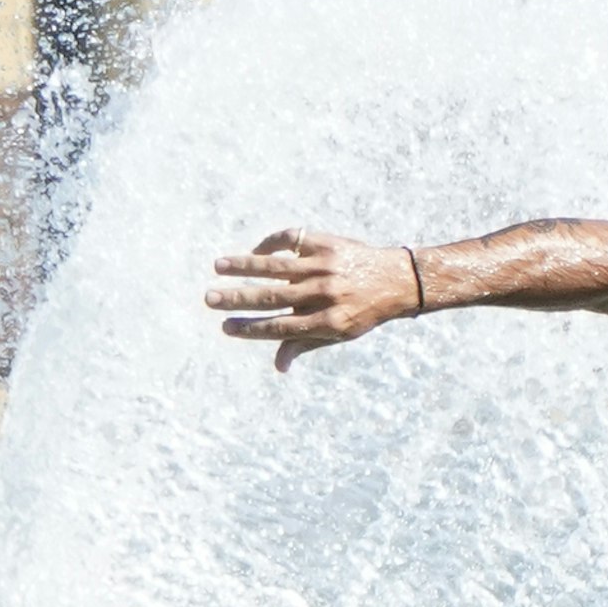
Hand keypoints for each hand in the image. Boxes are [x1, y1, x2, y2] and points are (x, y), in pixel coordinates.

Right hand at [207, 227, 422, 369]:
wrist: (398, 279)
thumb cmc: (364, 311)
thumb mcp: (340, 333)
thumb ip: (305, 344)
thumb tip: (279, 367)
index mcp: (328, 321)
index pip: (281, 327)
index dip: (251, 329)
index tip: (226, 327)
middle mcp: (325, 294)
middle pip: (273, 297)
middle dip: (238, 298)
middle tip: (209, 298)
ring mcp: (325, 266)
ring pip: (277, 265)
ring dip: (244, 265)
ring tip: (218, 266)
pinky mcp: (327, 243)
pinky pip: (291, 239)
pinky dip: (270, 243)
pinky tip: (255, 251)